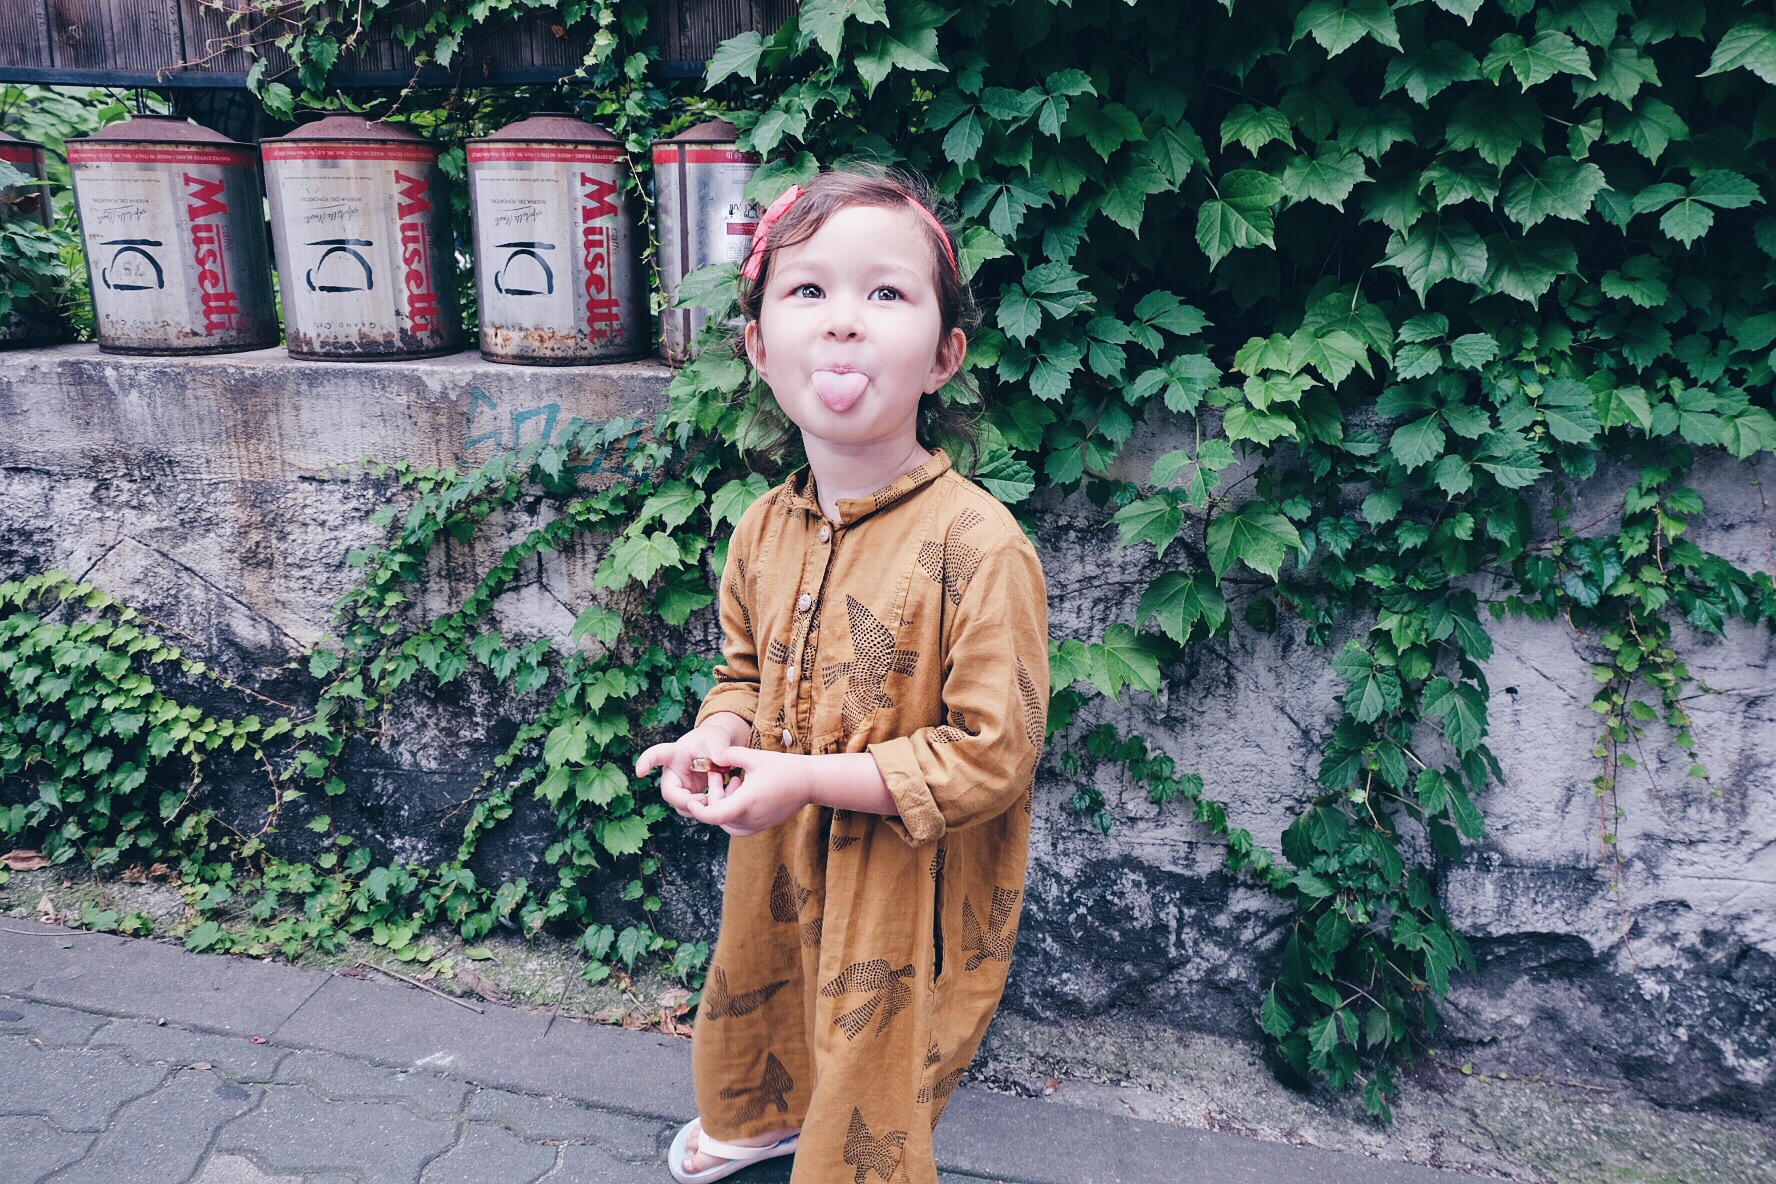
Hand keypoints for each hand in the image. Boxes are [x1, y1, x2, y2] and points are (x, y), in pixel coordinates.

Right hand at [634, 723, 740, 819]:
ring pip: (679, 805)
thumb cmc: (712, 740)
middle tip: (705, 799)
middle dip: (685, 801)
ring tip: (714, 798)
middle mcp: (673, 772)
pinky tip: (717, 802)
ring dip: (697, 808)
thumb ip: (720, 751)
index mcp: (676, 753)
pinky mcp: (687, 796)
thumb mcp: (718, 741)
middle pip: (669, 792)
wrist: (715, 748)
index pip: (657, 755)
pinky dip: (704, 810)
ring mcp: (679, 786)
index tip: (640, 772)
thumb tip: (719, 763)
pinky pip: (691, 809)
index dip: (646, 762)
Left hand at [682, 746, 812, 837]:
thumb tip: (712, 757)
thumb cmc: (784, 768)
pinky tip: (740, 792)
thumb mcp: (754, 756)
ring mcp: (756, 824)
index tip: (691, 801)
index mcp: (747, 802)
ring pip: (726, 821)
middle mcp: (751, 818)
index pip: (715, 816)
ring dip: (722, 804)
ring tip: (734, 781)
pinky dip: (732, 811)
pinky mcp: (761, 825)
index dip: (699, 811)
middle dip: (713, 796)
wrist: (809, 782)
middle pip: (718, 815)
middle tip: (718, 774)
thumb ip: (730, 755)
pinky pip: (737, 824)